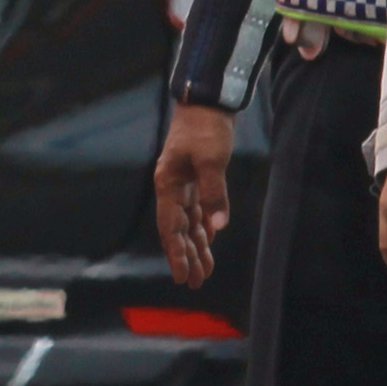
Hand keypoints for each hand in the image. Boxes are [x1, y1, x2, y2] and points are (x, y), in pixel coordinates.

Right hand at [153, 102, 234, 285]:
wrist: (208, 102)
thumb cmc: (206, 128)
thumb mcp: (211, 160)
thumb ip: (214, 193)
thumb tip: (218, 226)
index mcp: (168, 185)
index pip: (171, 228)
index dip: (177, 255)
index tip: (183, 277)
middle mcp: (172, 188)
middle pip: (178, 230)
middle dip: (187, 257)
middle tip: (196, 283)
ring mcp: (183, 184)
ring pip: (189, 223)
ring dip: (197, 246)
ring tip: (205, 271)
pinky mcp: (195, 178)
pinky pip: (198, 210)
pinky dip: (204, 227)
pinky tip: (211, 239)